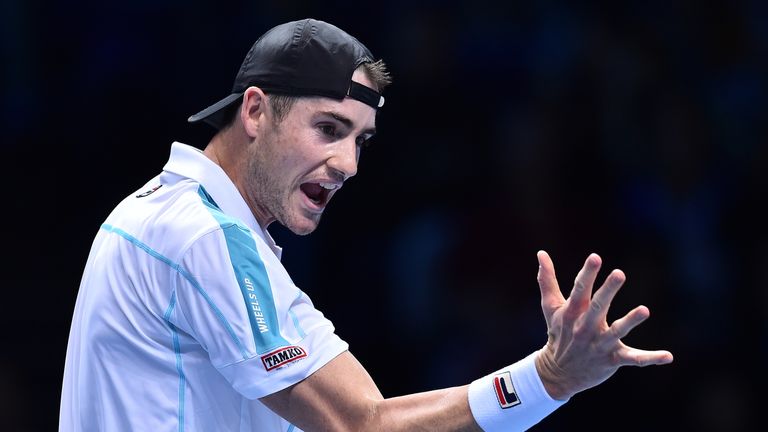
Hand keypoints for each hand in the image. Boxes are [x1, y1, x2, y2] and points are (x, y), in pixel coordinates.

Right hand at [533, 251, 672, 399]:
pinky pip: (633, 359)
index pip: (579, 290)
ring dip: (630, 322)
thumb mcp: (550, 307)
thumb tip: (541, 253)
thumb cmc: (558, 334)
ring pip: (616, 332)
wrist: (558, 374)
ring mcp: (599, 344)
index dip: (587, 274)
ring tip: (644, 310)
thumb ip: (547, 280)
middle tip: (619, 273)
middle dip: (608, 291)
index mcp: (572, 312)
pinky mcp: (612, 360)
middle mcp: (585, 328)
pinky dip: (650, 359)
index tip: (595, 258)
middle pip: (597, 307)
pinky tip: (668, 356)